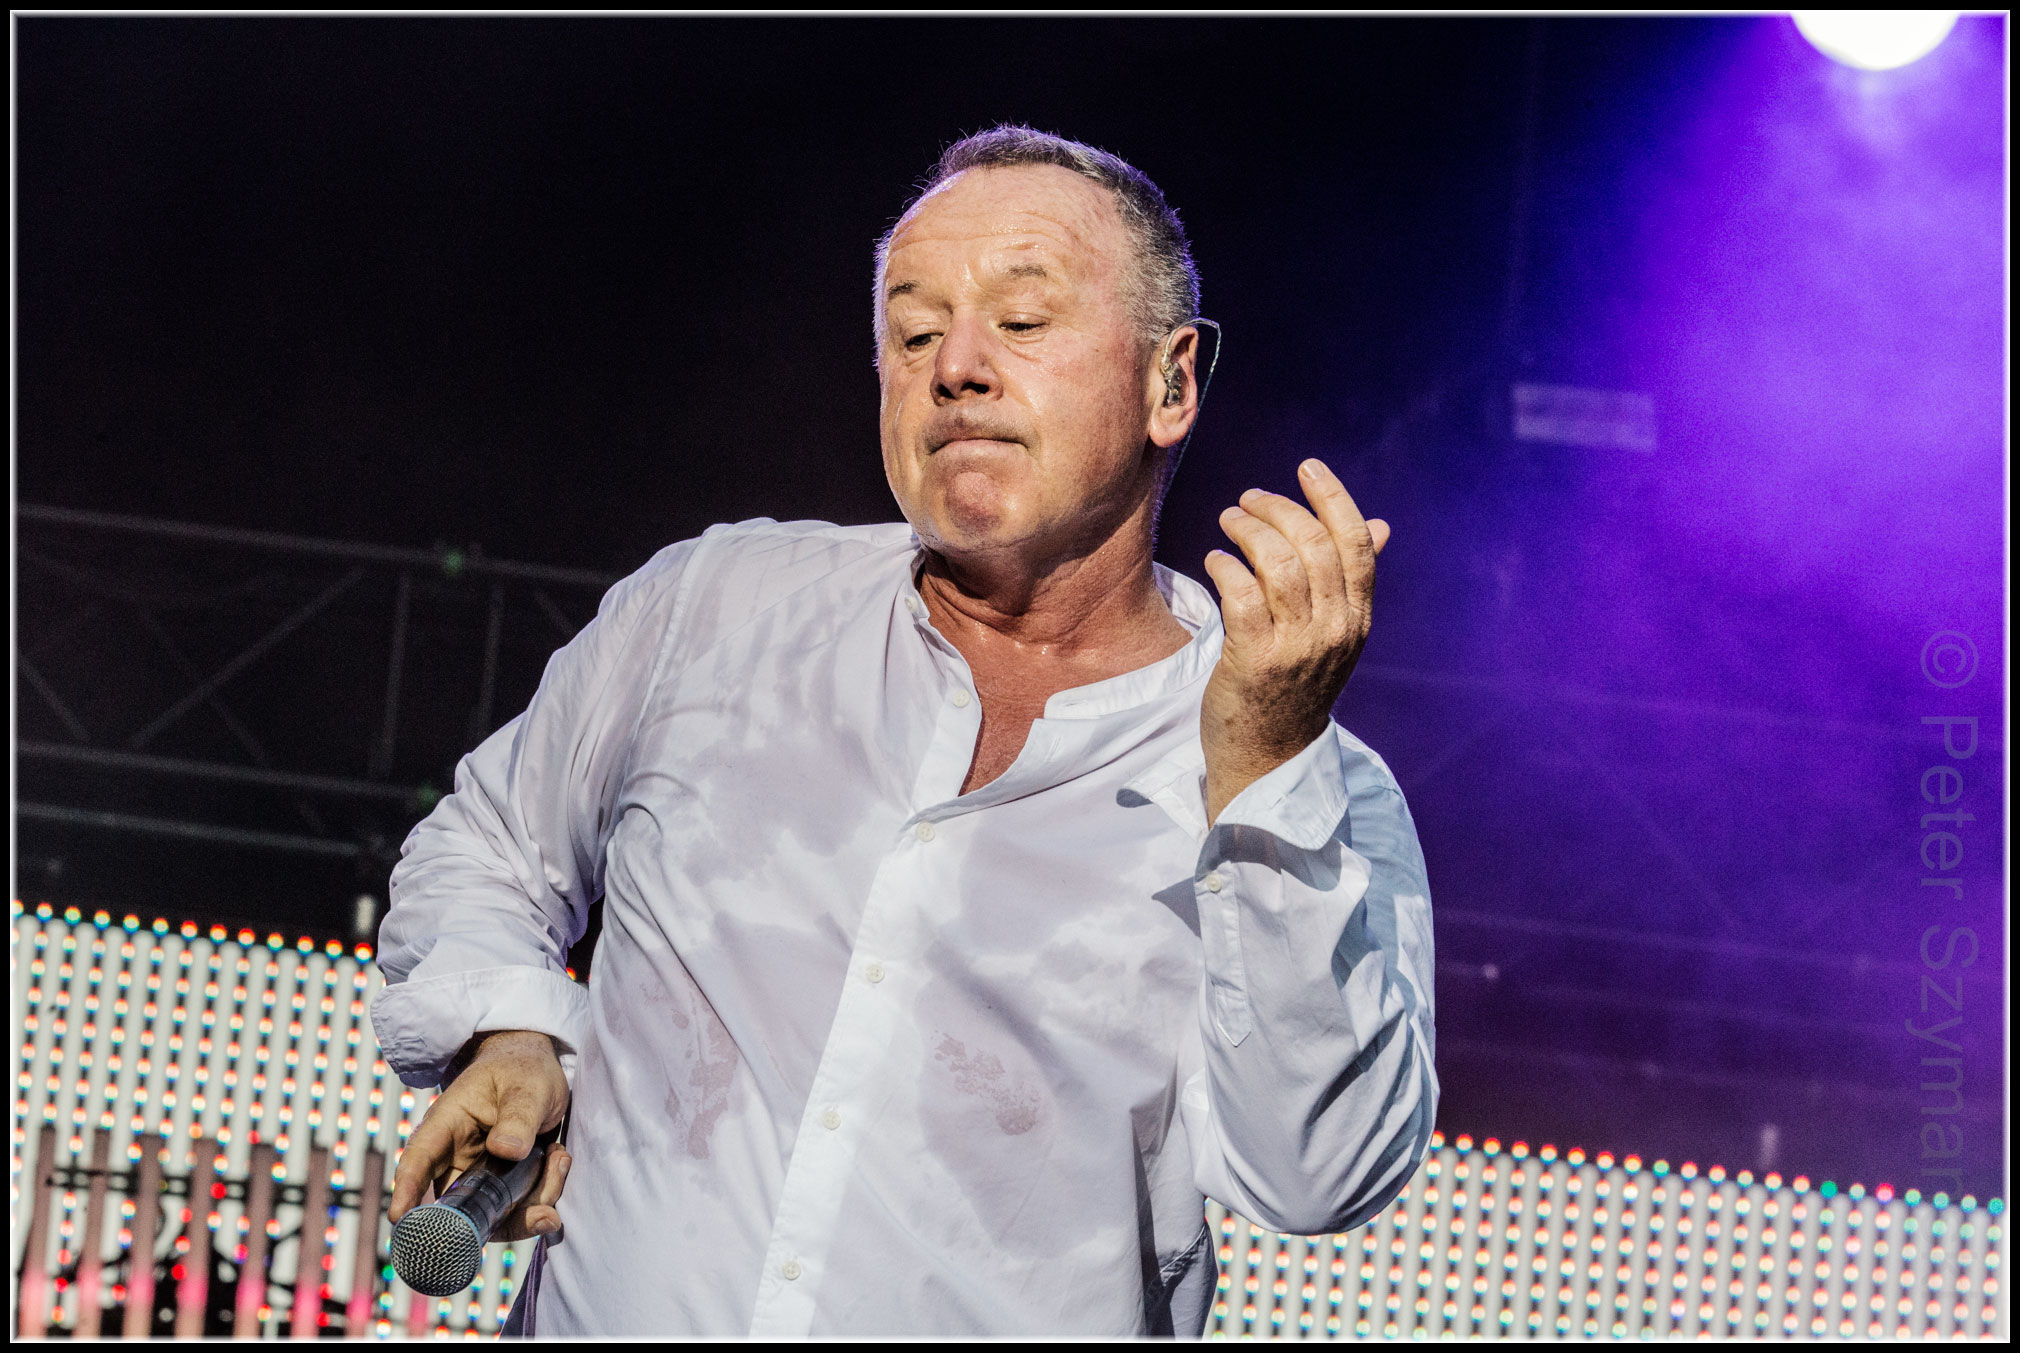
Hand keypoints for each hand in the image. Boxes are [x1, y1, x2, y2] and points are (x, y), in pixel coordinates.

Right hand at [389, 1029, 572, 1240]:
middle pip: (460, 1207)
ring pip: (493, 1215)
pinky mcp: (503, 1187)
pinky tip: (558, 1158)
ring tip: (558, 1158)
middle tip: (545, 1214)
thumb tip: (506, 1150)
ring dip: (534, 1203)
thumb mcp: (526, 1086)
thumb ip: (518, 1117)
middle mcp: (457, 1160)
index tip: (399, 1218)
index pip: (419, 1158)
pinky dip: (544, 1196)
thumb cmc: (522, 1070)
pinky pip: (517, 1209)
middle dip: (501, 1217)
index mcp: (446, 1125)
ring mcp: (480, 1178)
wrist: (538, 1070)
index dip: (406, 1189)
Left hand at [1201, 458, 1389, 825]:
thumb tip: (1380, 526)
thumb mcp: (1334, 635)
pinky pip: (1240, 593)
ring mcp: (1297, 647)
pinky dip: (1224, 565)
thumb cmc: (1295, 686)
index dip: (1332, 497)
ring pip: (1277, 563)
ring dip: (1247, 530)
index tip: (1306, 466)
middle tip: (1248, 499)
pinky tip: (1215, 560)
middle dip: (1277, 508)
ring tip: (1228, 519)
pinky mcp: (1255, 660)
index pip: (1356, 543)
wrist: (1269, 757)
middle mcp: (1335, 630)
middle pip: (1314, 544)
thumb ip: (1352, 580)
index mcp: (1358, 618)